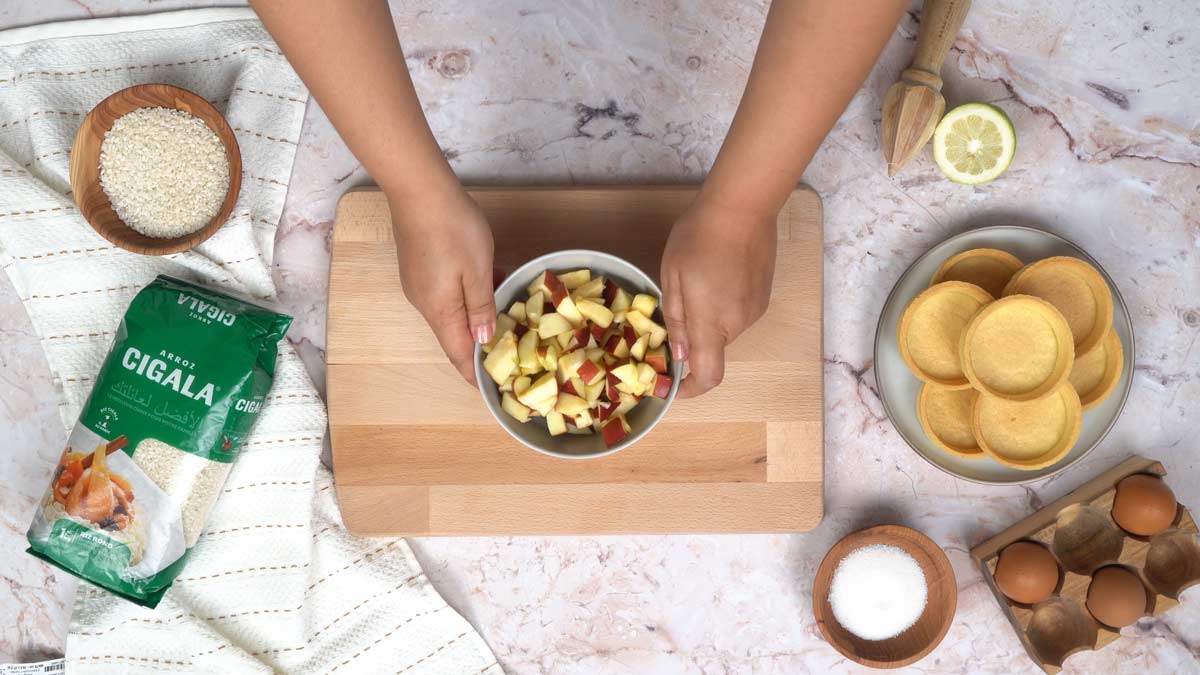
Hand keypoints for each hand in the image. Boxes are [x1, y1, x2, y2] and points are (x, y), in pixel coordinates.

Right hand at [390, 188, 494, 384]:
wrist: (419, 189)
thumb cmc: (453, 228)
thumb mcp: (478, 270)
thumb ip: (481, 308)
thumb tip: (482, 342)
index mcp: (439, 310)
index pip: (456, 354)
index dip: (473, 373)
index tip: (490, 389)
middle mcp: (424, 303)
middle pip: (453, 335)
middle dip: (479, 346)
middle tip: (509, 353)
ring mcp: (419, 284)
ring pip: (453, 311)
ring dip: (478, 316)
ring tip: (507, 315)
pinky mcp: (419, 267)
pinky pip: (447, 293)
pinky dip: (469, 295)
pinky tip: (490, 281)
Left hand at [660, 197, 775, 397]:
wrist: (742, 205)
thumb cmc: (698, 237)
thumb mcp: (672, 278)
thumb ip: (677, 321)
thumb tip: (681, 357)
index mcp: (712, 323)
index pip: (708, 376)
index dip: (689, 390)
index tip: (672, 386)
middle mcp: (738, 324)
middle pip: (712, 350)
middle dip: (691, 339)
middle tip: (673, 307)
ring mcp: (754, 311)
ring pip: (723, 330)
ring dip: (706, 318)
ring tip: (694, 281)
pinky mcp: (763, 297)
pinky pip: (736, 314)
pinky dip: (721, 306)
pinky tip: (714, 275)